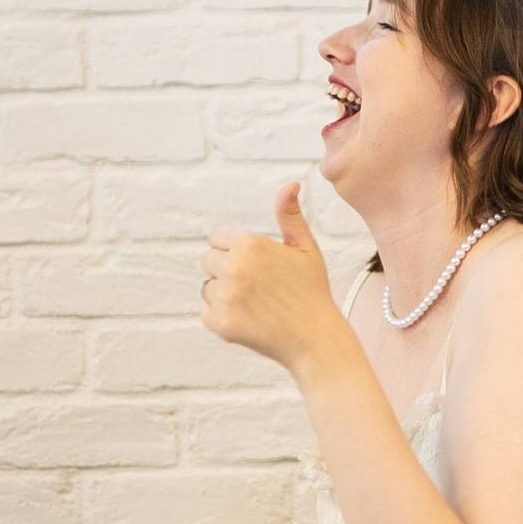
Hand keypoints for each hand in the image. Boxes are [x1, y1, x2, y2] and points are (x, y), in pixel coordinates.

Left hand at [201, 183, 343, 378]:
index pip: (217, 238)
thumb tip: (291, 184)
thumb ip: (290, 215)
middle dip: (226, 270)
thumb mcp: (305, 248)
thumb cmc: (312, 290)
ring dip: (224, 294)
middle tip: (258, 287)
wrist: (316, 339)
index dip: (236, 251)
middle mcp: (233, 266)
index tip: (257, 266)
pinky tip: (250, 320)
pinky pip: (206, 312)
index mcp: (250, 243)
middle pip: (207, 260)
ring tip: (256, 304)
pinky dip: (223, 317)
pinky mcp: (219, 322)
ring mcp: (224, 295)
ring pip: (207, 287)